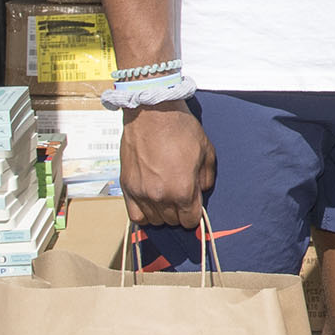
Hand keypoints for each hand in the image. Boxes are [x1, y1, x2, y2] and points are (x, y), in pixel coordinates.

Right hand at [121, 102, 214, 226]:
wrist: (151, 112)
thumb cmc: (179, 128)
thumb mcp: (206, 151)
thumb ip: (207, 177)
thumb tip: (201, 191)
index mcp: (183, 189)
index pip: (190, 220)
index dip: (195, 214)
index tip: (195, 205)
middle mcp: (161, 196)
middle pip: (173, 221)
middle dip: (180, 212)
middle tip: (181, 197)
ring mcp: (141, 193)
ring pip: (155, 220)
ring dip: (163, 214)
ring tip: (167, 198)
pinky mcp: (127, 187)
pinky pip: (135, 215)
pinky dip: (144, 213)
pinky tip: (151, 203)